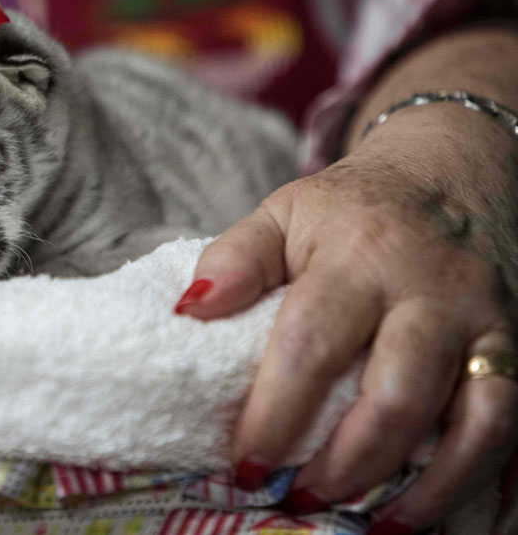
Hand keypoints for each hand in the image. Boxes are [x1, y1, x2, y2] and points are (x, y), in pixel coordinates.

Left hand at [176, 96, 517, 529]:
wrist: (447, 171)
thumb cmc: (351, 207)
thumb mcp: (284, 212)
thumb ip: (236, 258)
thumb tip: (187, 311)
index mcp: (358, 257)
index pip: (310, 343)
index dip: (275, 411)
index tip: (243, 461)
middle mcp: (428, 291)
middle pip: (395, 394)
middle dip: (343, 462)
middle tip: (293, 495)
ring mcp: (482, 321)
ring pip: (468, 419)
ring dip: (414, 484)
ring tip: (360, 519)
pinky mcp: (516, 343)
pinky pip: (506, 423)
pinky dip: (471, 478)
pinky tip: (424, 512)